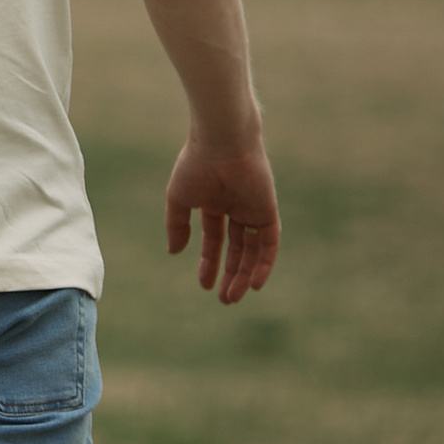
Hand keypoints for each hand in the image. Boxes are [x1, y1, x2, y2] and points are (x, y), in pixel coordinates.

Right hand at [164, 128, 279, 302]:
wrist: (221, 144)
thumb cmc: (195, 166)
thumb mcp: (179, 199)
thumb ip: (177, 225)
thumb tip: (174, 251)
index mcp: (214, 202)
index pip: (214, 239)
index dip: (209, 262)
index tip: (203, 284)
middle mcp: (236, 208)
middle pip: (236, 249)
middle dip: (230, 274)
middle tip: (224, 300)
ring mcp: (253, 210)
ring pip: (252, 250)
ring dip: (245, 275)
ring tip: (234, 297)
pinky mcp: (268, 211)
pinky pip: (269, 243)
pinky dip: (264, 263)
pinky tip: (256, 283)